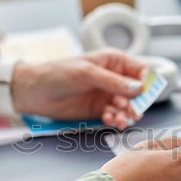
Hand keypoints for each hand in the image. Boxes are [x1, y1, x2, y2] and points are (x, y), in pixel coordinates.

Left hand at [11, 49, 147, 128]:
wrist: (33, 91)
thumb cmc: (57, 73)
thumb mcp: (87, 73)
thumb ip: (113, 81)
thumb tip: (138, 88)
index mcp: (113, 61)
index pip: (140, 69)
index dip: (147, 81)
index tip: (145, 93)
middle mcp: (113, 78)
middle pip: (137, 91)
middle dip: (137, 102)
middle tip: (133, 111)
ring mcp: (107, 94)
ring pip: (127, 106)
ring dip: (126, 113)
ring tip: (119, 118)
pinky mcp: (99, 110)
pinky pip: (115, 116)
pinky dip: (115, 120)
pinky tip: (109, 120)